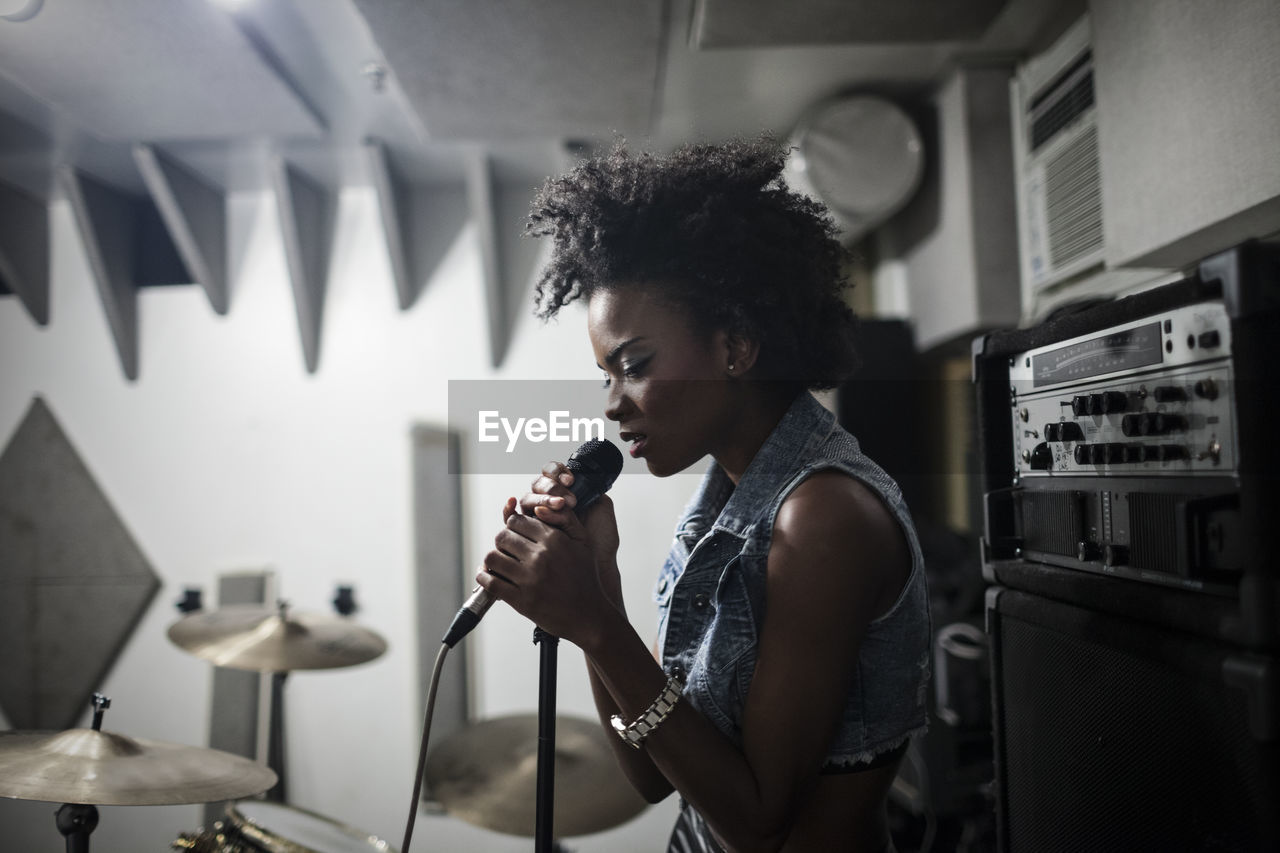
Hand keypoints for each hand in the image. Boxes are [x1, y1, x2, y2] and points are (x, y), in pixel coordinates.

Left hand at [478, 499, 617, 647]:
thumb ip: (565, 519)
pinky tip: (487, 576)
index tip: (515, 535)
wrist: (589, 616)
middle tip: (506, 550)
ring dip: (492, 559)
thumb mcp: (583, 543)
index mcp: (554, 540)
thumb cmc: (586, 579)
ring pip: (493, 557)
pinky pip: (491, 582)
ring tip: (498, 563)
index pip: (517, 521)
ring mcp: (530, 579)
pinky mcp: (521, 600)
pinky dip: (484, 577)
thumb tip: (538, 508)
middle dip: (502, 542)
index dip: (512, 526)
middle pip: (502, 537)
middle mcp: (541, 557)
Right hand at [519, 461, 622, 598]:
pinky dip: (508, 510)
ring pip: (526, 499)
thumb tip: (572, 478)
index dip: (557, 473)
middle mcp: (548, 504)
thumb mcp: (602, 509)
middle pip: (538, 485)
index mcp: (565, 493)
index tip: (570, 480)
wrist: (599, 565)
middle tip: (567, 499)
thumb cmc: (601, 540)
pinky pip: (510, 519)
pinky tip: (512, 505)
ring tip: (557, 506)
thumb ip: (591, 489)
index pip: (552, 473)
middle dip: (551, 488)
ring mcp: (536, 518)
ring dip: (539, 499)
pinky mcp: (525, 534)